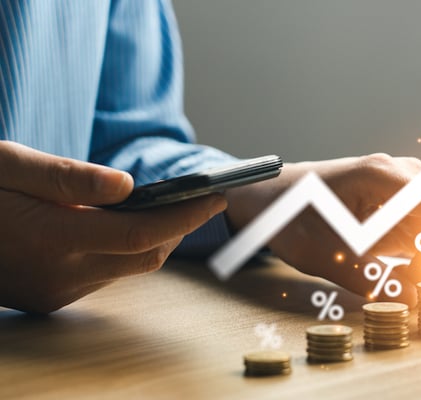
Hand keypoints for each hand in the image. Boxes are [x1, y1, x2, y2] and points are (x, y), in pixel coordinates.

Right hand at [0, 142, 226, 312]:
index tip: (218, 194)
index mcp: (51, 240)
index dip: (186, 215)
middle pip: (145, 257)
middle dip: (179, 228)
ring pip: (127, 268)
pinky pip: (103, 273)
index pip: (142, 234)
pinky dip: (123, 249)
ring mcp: (53, 292)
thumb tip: (129, 185)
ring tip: (171, 204)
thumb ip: (68, 178)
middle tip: (203, 196)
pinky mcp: (48, 297)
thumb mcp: (7, 165)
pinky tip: (125, 223)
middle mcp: (58, 276)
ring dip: (152, 239)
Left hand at [224, 153, 420, 304]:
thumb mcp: (323, 253)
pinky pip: (418, 227)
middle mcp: (395, 173)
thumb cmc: (289, 215)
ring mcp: (396, 185)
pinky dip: (419, 252)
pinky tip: (413, 276)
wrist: (265, 196)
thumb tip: (411, 301)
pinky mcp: (392, 201)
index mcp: (380, 175)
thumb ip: (367, 278)